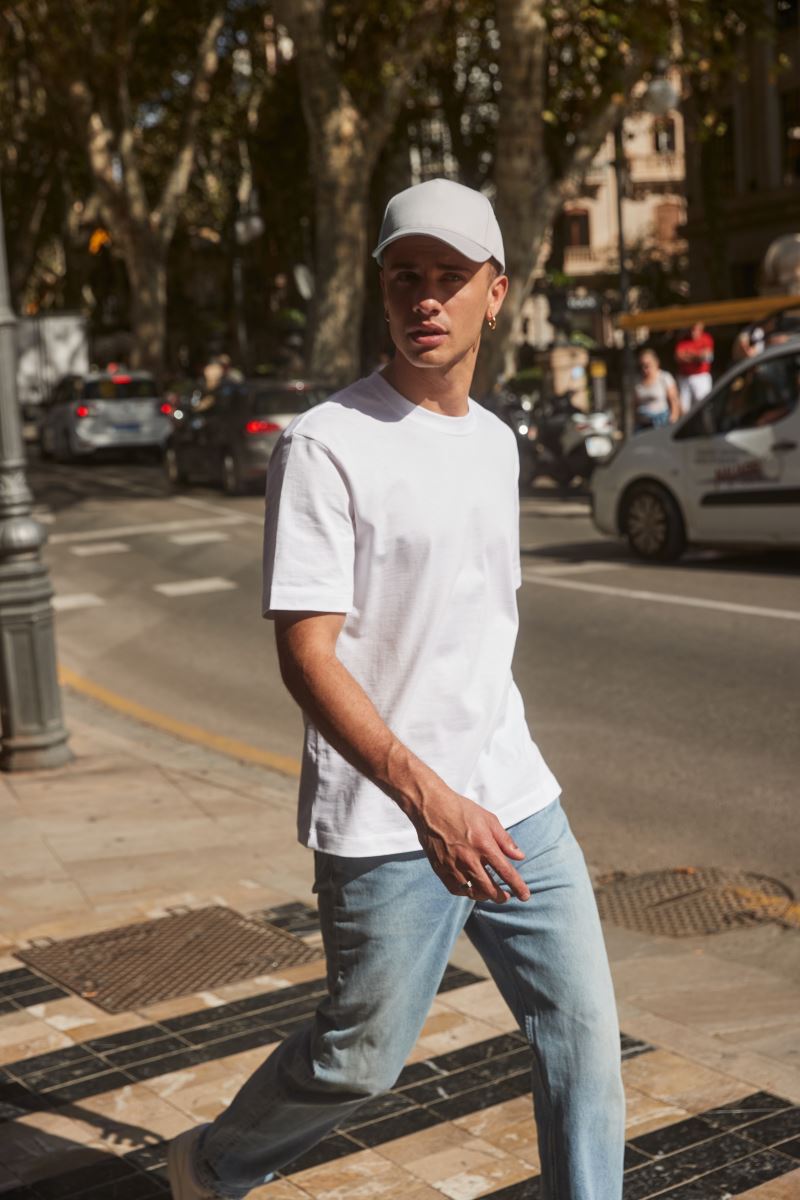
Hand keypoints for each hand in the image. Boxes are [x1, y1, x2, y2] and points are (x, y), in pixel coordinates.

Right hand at [408, 787, 529, 902]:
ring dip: (484, 896)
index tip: (525, 896)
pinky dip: (465, 892)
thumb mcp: (488, 819)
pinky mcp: (440, 868)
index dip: (518, 887)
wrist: (431, 807)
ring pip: (472, 892)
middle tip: (506, 897)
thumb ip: (505, 840)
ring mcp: (453, 865)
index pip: (506, 872)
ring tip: (489, 893)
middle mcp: (469, 859)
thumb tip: (519, 857)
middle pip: (489, 889)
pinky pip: (455, 889)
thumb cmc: (461, 810)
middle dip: (501, 897)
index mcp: (484, 845)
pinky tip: (470, 888)